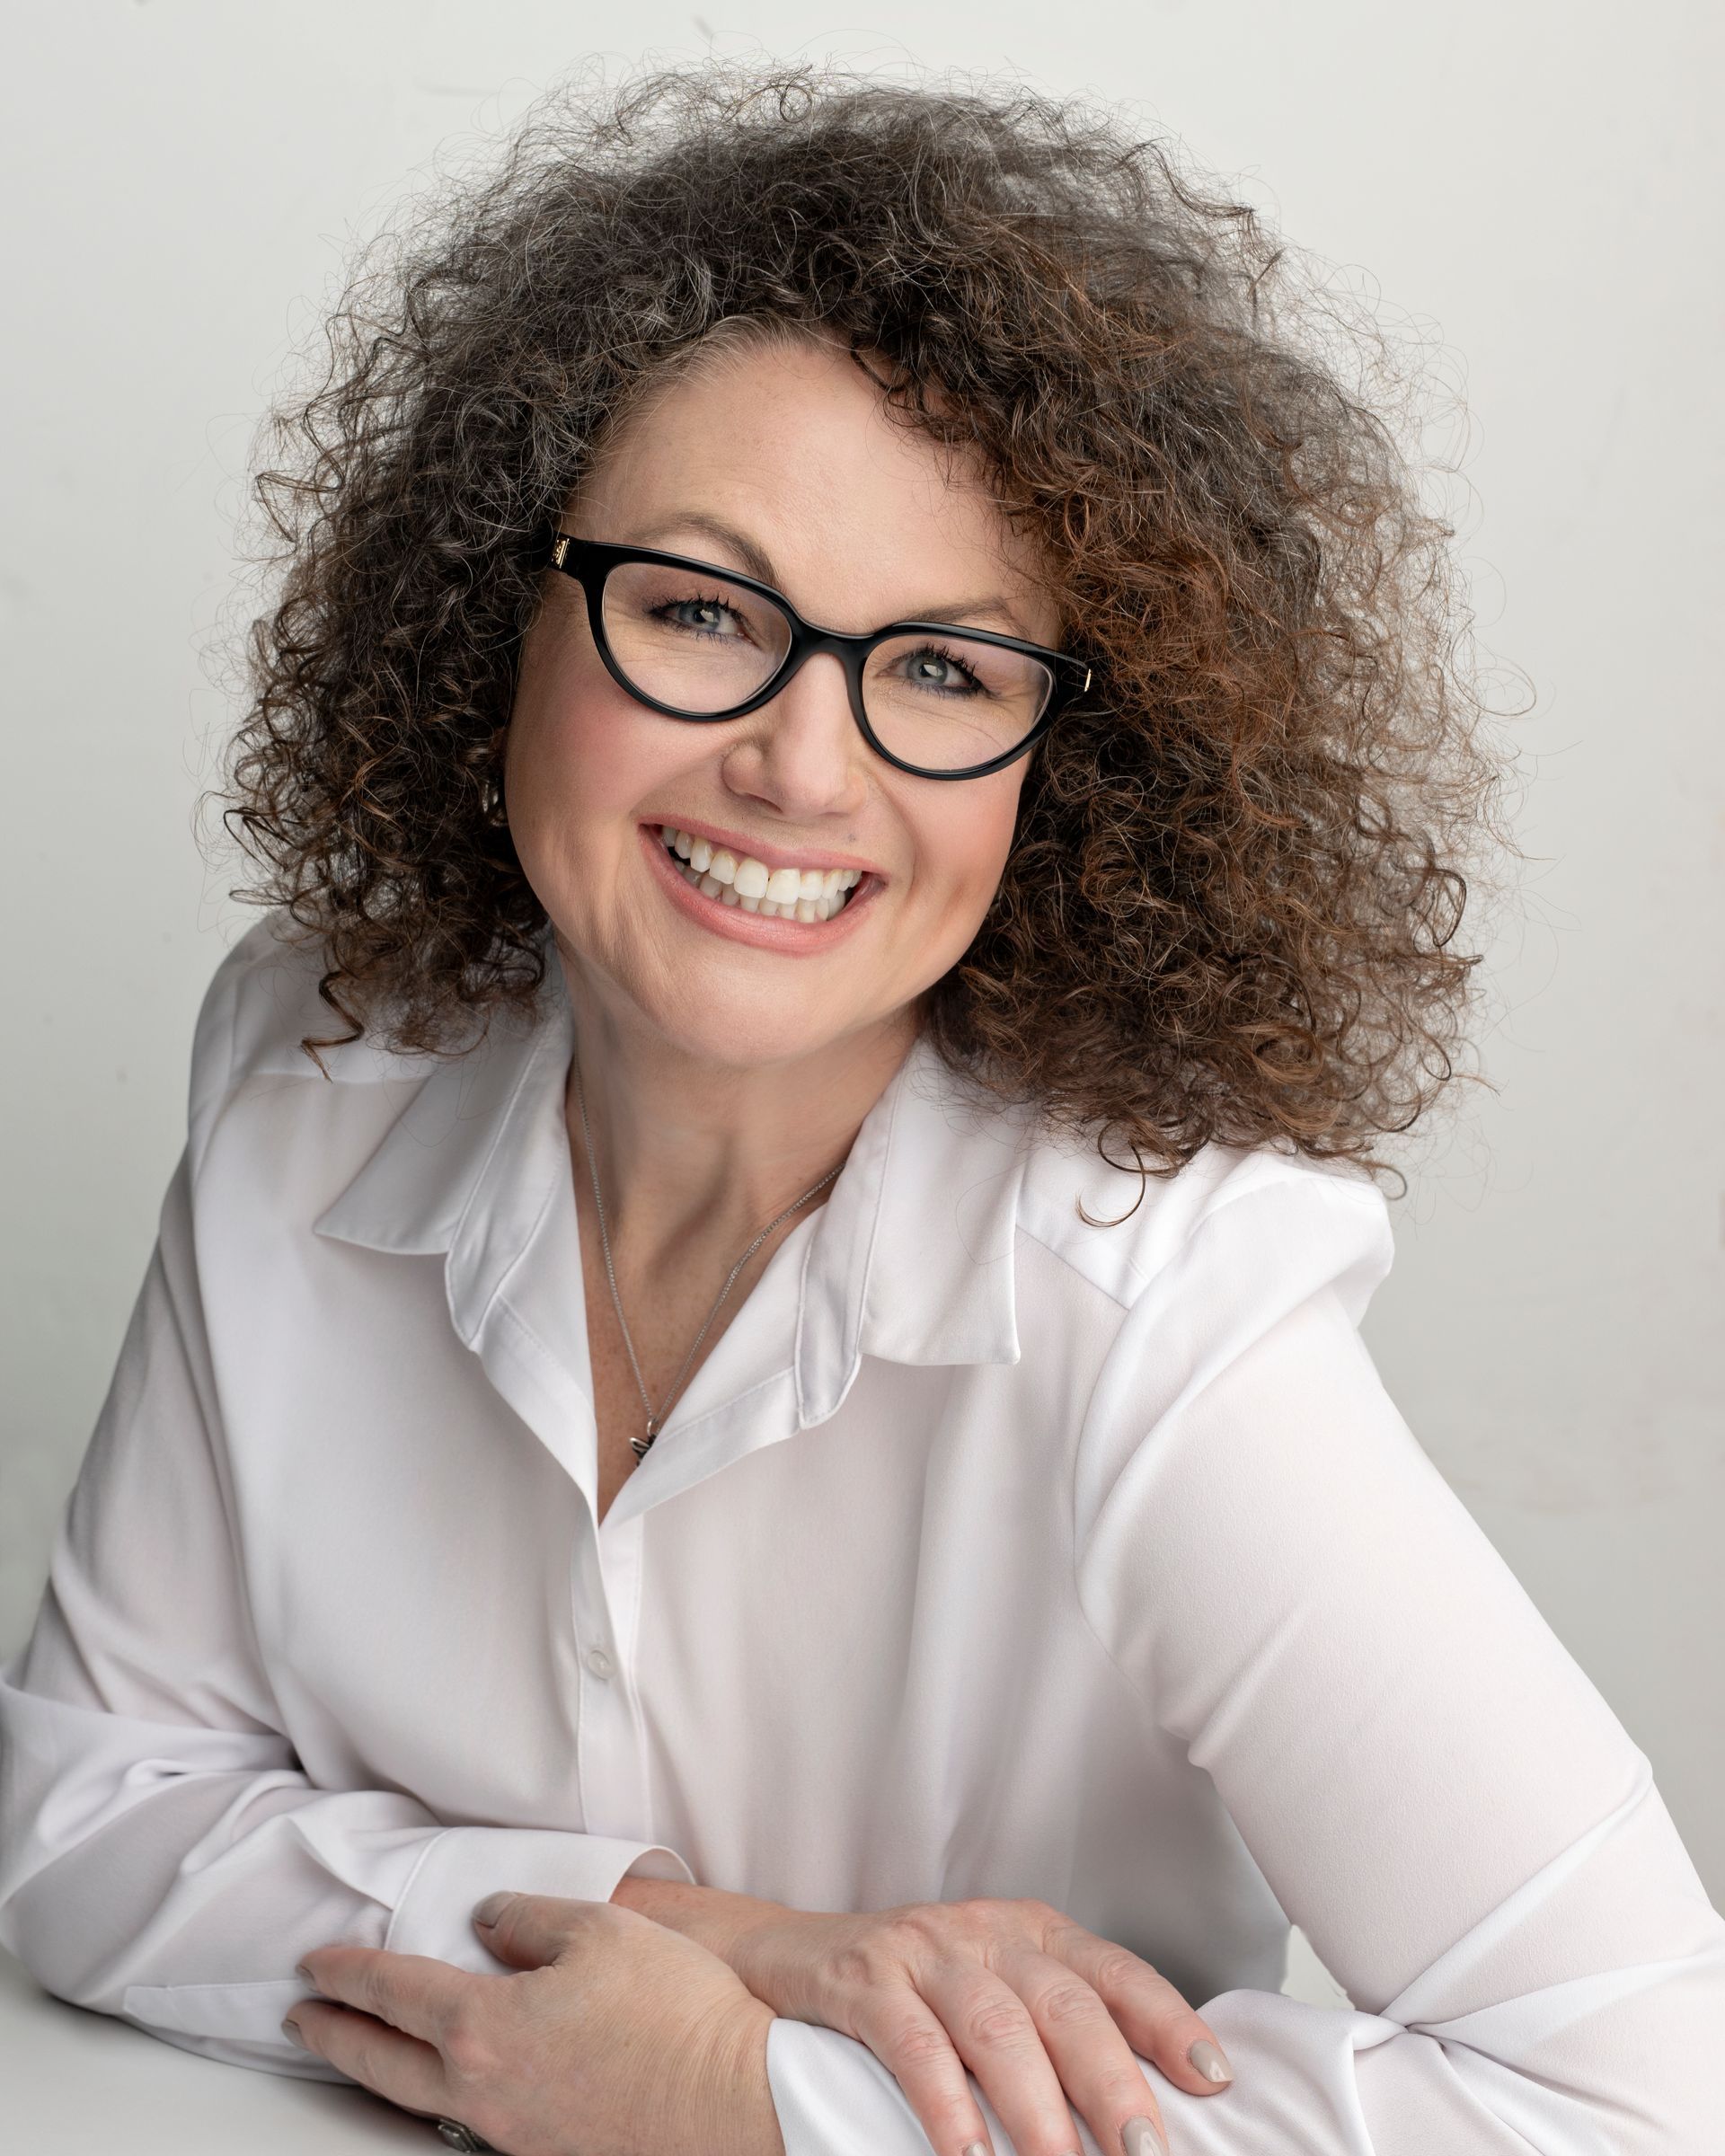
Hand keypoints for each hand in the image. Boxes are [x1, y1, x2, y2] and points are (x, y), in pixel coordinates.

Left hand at [287, 1892, 780, 2155]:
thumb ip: (530, 1918)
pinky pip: (469, 2121)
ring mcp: (511, 2133)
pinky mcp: (546, 2152)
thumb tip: (490, 1920)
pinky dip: (439, 2095)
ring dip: (381, 2071)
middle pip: (381, 2065)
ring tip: (364, 2049)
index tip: (316, 1962)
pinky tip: (454, 2082)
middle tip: (302, 2017)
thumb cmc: (675, 2012)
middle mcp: (481, 2091)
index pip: (393, 1992)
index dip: (348, 1972)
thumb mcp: (602, 1929)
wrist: (738, 2105)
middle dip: (334, 2037)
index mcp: (483, 2027)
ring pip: (420, 2101)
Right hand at [616, 1881, 1232, 2155]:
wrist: (793, 1954)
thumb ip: (1058, 2029)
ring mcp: (925, 1951)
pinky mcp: (865, 1979)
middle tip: (1146, 2153)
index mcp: (1034, 1931)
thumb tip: (1142, 2113)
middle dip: (1111, 2083)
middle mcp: (987, 1932)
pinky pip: (912, 2043)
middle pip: (1065, 2004)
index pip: (1114, 1971)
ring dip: (1037, 2108)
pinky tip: (966, 2155)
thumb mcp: (997, 1990)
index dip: (1167, 2020)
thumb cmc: (918, 1991)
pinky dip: (945, 2103)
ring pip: (997, 2026)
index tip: (1212, 2078)